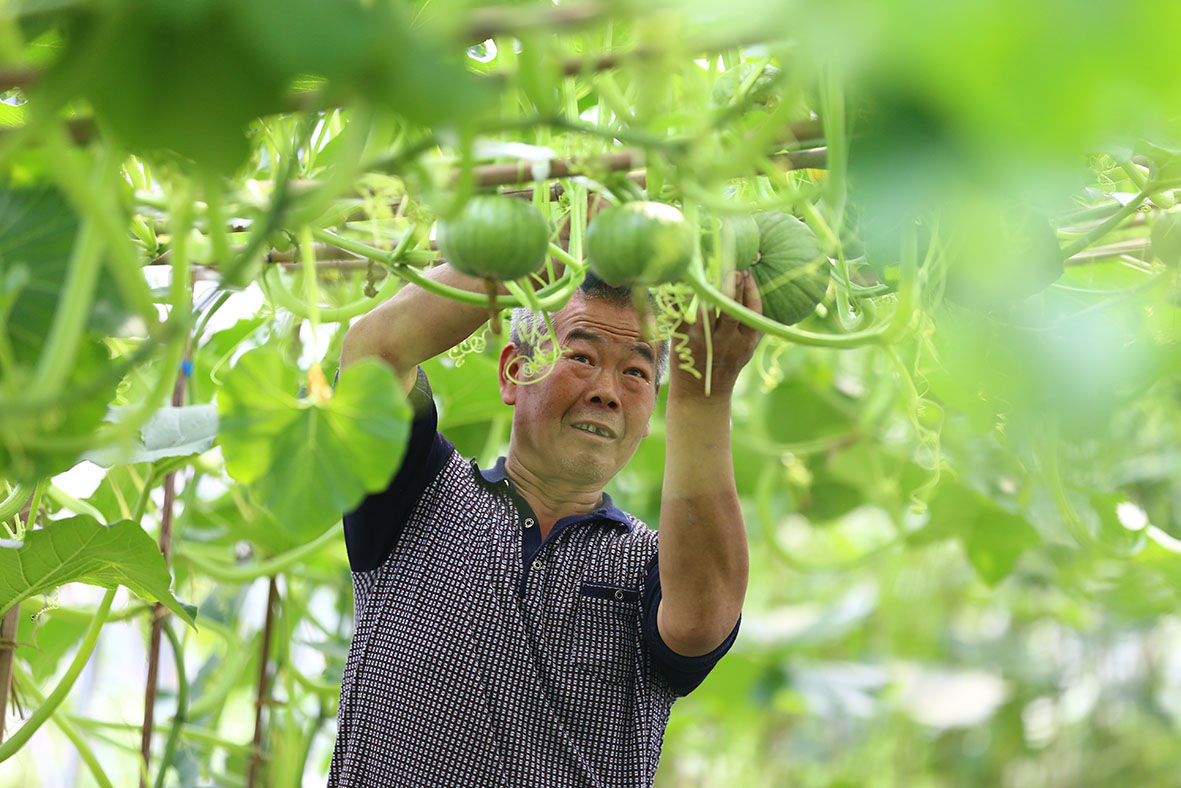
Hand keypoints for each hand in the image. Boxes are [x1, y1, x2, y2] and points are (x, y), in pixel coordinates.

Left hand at [669, 270, 762, 396]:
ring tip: (709, 271)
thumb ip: (751, 324)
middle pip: (731, 310)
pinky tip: (680, 283)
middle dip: (732, 287)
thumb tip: (749, 285)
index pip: (752, 312)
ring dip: (709, 290)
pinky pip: (680, 316)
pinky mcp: (683, 340)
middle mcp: (725, 341)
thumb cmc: (726, 363)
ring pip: (708, 311)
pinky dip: (678, 299)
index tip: (746, 274)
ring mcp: (703, 341)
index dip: (750, 291)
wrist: (700, 394)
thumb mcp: (746, 348)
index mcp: (745, 342)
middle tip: (732, 269)